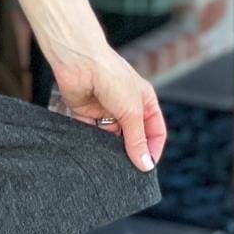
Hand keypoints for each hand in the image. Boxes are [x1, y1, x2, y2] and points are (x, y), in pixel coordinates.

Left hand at [51, 44, 166, 173]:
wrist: (79, 60)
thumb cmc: (111, 76)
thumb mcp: (131, 111)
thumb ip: (137, 139)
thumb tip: (146, 164)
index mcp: (144, 101)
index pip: (155, 131)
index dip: (153, 148)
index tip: (148, 166)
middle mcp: (126, 105)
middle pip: (133, 136)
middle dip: (132, 152)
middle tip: (129, 172)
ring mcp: (106, 109)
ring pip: (111, 137)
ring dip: (111, 149)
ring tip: (111, 165)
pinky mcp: (86, 112)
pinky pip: (92, 134)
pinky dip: (93, 143)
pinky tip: (94, 154)